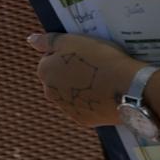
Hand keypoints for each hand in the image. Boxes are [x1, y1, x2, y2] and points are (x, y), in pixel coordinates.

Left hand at [28, 33, 143, 127]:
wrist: (128, 87)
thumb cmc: (100, 59)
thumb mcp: (73, 40)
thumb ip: (49, 41)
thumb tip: (31, 40)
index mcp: (44, 71)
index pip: (50, 59)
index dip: (67, 55)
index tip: (84, 54)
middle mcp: (49, 92)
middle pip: (58, 79)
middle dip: (71, 73)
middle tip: (94, 67)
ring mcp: (66, 108)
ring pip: (71, 94)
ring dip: (81, 88)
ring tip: (102, 81)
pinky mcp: (83, 119)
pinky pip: (85, 108)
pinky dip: (92, 102)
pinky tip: (106, 95)